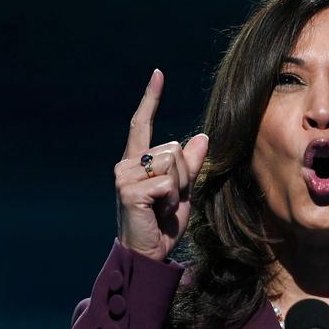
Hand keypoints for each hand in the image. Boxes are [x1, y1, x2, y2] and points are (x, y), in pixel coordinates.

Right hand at [114, 69, 209, 261]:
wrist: (148, 254)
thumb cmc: (163, 224)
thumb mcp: (183, 191)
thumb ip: (191, 165)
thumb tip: (203, 137)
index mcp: (137, 160)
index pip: (142, 122)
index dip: (151, 98)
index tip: (158, 74)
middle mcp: (126, 163)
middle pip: (174, 148)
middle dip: (183, 175)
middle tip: (168, 200)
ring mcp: (125, 176)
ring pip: (173, 163)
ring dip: (178, 188)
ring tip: (163, 207)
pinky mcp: (129, 191)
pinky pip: (168, 183)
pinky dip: (171, 200)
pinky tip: (158, 213)